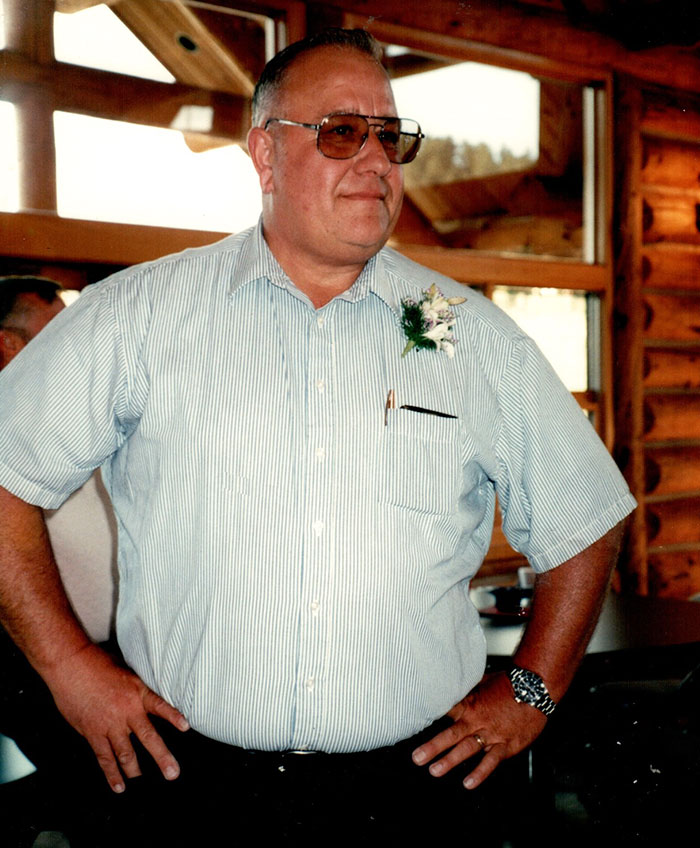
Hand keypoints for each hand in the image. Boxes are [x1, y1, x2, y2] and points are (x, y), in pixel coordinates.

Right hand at [44, 643, 189, 792]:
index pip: (160, 706)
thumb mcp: (126, 670)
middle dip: (162, 757)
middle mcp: (127, 710)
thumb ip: (136, 689)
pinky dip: (111, 773)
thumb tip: (145, 700)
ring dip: (135, 771)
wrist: (71, 665)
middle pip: (148, 737)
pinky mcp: (92, 732)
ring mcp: (109, 724)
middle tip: (173, 774)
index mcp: (137, 692)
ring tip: (144, 784)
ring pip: (126, 753)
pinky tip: (118, 786)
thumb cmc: (97, 663)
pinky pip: (104, 757)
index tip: (186, 727)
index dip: (173, 716)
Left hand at [411, 672, 546, 789]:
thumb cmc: (510, 683)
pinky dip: (479, 773)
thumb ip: (467, 690)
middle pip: (451, 735)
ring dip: (450, 761)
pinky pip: (491, 762)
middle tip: (417, 757)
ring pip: (466, 749)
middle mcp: (477, 720)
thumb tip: (452, 686)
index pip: (445, 712)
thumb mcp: (483, 682)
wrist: (535, 688)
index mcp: (470, 703)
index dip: (430, 719)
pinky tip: (468, 783)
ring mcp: (491, 734)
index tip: (413, 726)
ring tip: (434, 770)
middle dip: (432, 747)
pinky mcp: (506, 745)